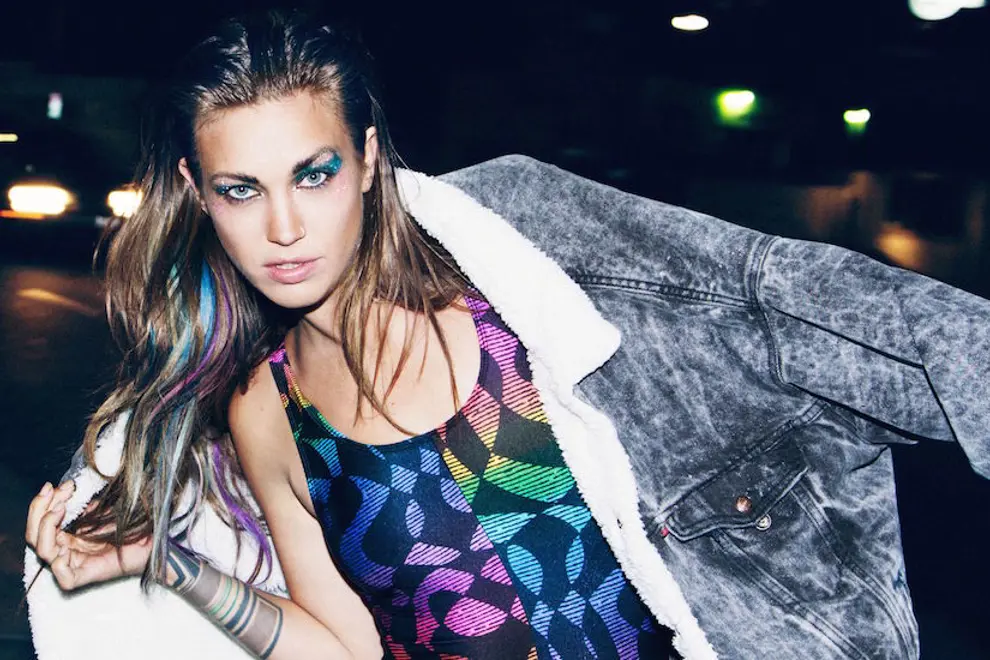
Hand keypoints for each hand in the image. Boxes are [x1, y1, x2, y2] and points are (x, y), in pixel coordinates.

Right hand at [25, 480, 151, 589]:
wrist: (155, 543)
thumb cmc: (132, 527)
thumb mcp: (103, 508)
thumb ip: (83, 502)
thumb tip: (68, 487)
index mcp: (68, 534)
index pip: (40, 521)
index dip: (43, 502)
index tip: (63, 485)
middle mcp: (67, 549)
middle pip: (34, 535)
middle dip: (39, 509)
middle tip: (57, 492)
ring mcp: (74, 563)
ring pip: (43, 551)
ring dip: (46, 526)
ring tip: (62, 509)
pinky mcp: (86, 577)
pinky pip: (63, 577)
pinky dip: (59, 563)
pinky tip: (67, 548)